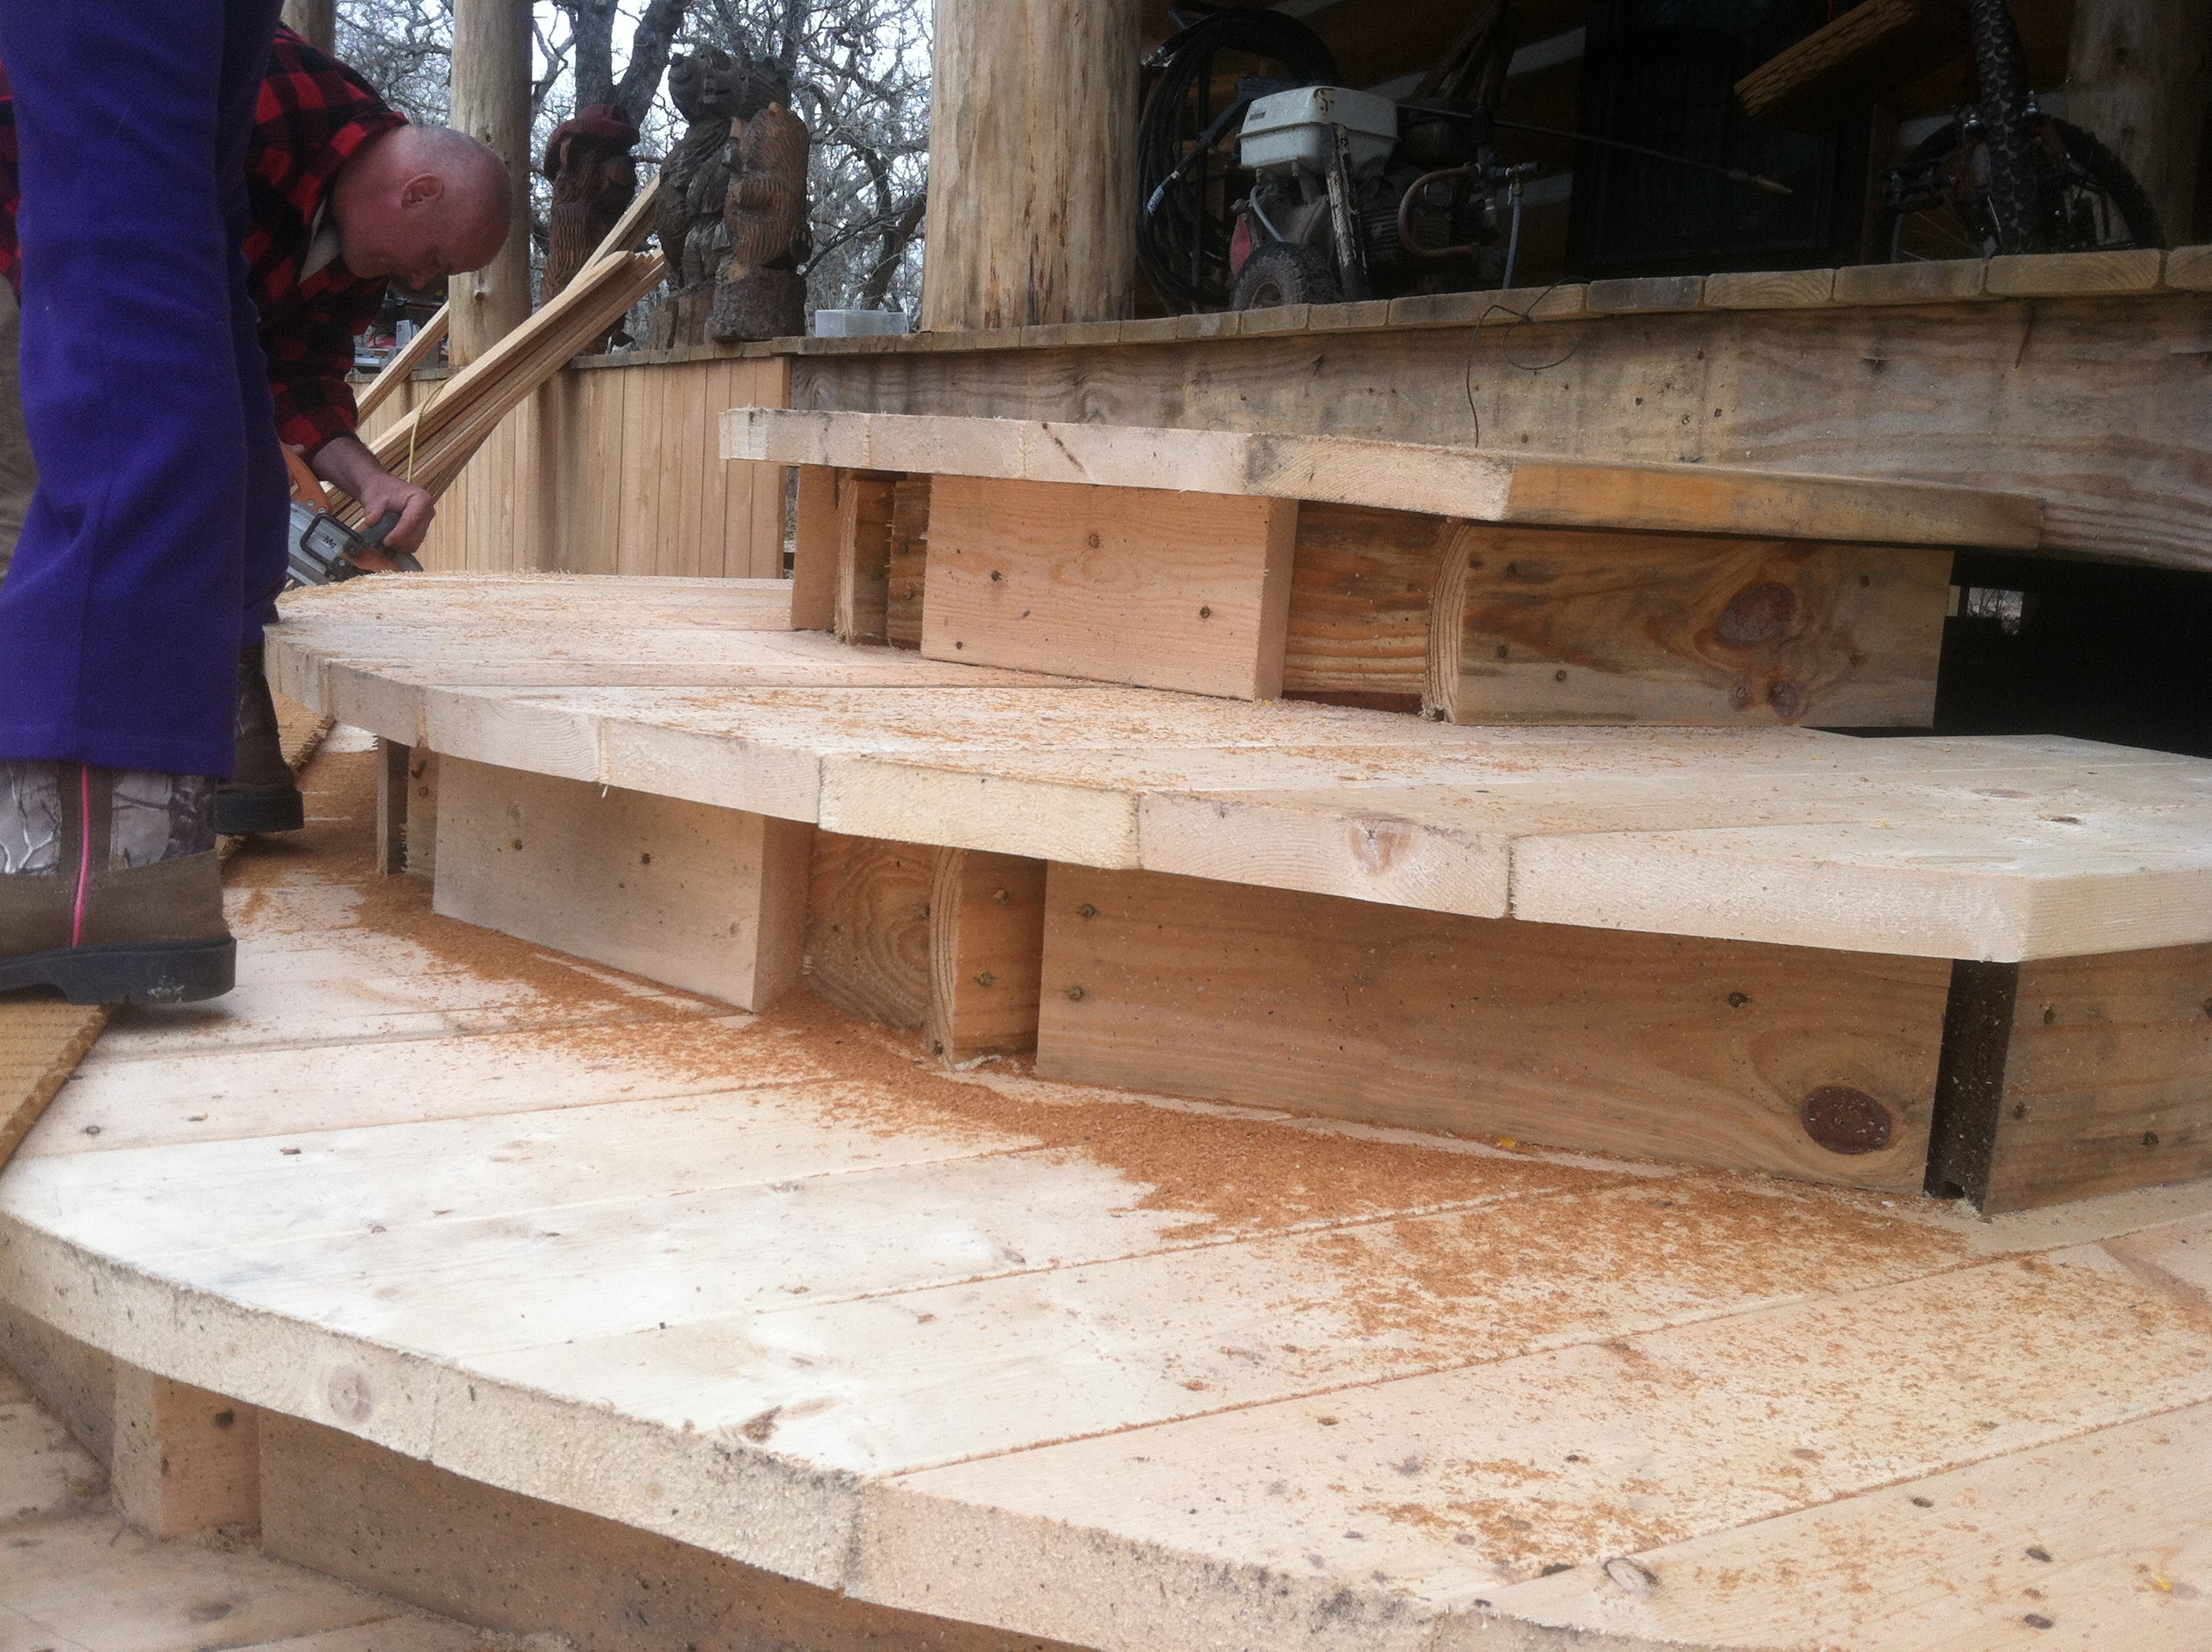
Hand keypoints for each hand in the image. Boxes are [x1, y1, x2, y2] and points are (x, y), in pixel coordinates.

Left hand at [308, 434, 434, 556]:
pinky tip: (385, 542)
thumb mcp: (373, 496)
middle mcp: (427, 511)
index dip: (401, 533)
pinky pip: (410, 544)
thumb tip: (372, 521)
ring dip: (397, 545)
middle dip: (398, 541)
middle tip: (380, 542)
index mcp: (420, 499)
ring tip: (381, 541)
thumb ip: (374, 508)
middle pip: (417, 535)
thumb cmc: (377, 487)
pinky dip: (397, 546)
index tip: (386, 540)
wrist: (377, 486)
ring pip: (414, 542)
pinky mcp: (418, 530)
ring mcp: (424, 522)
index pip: (415, 520)